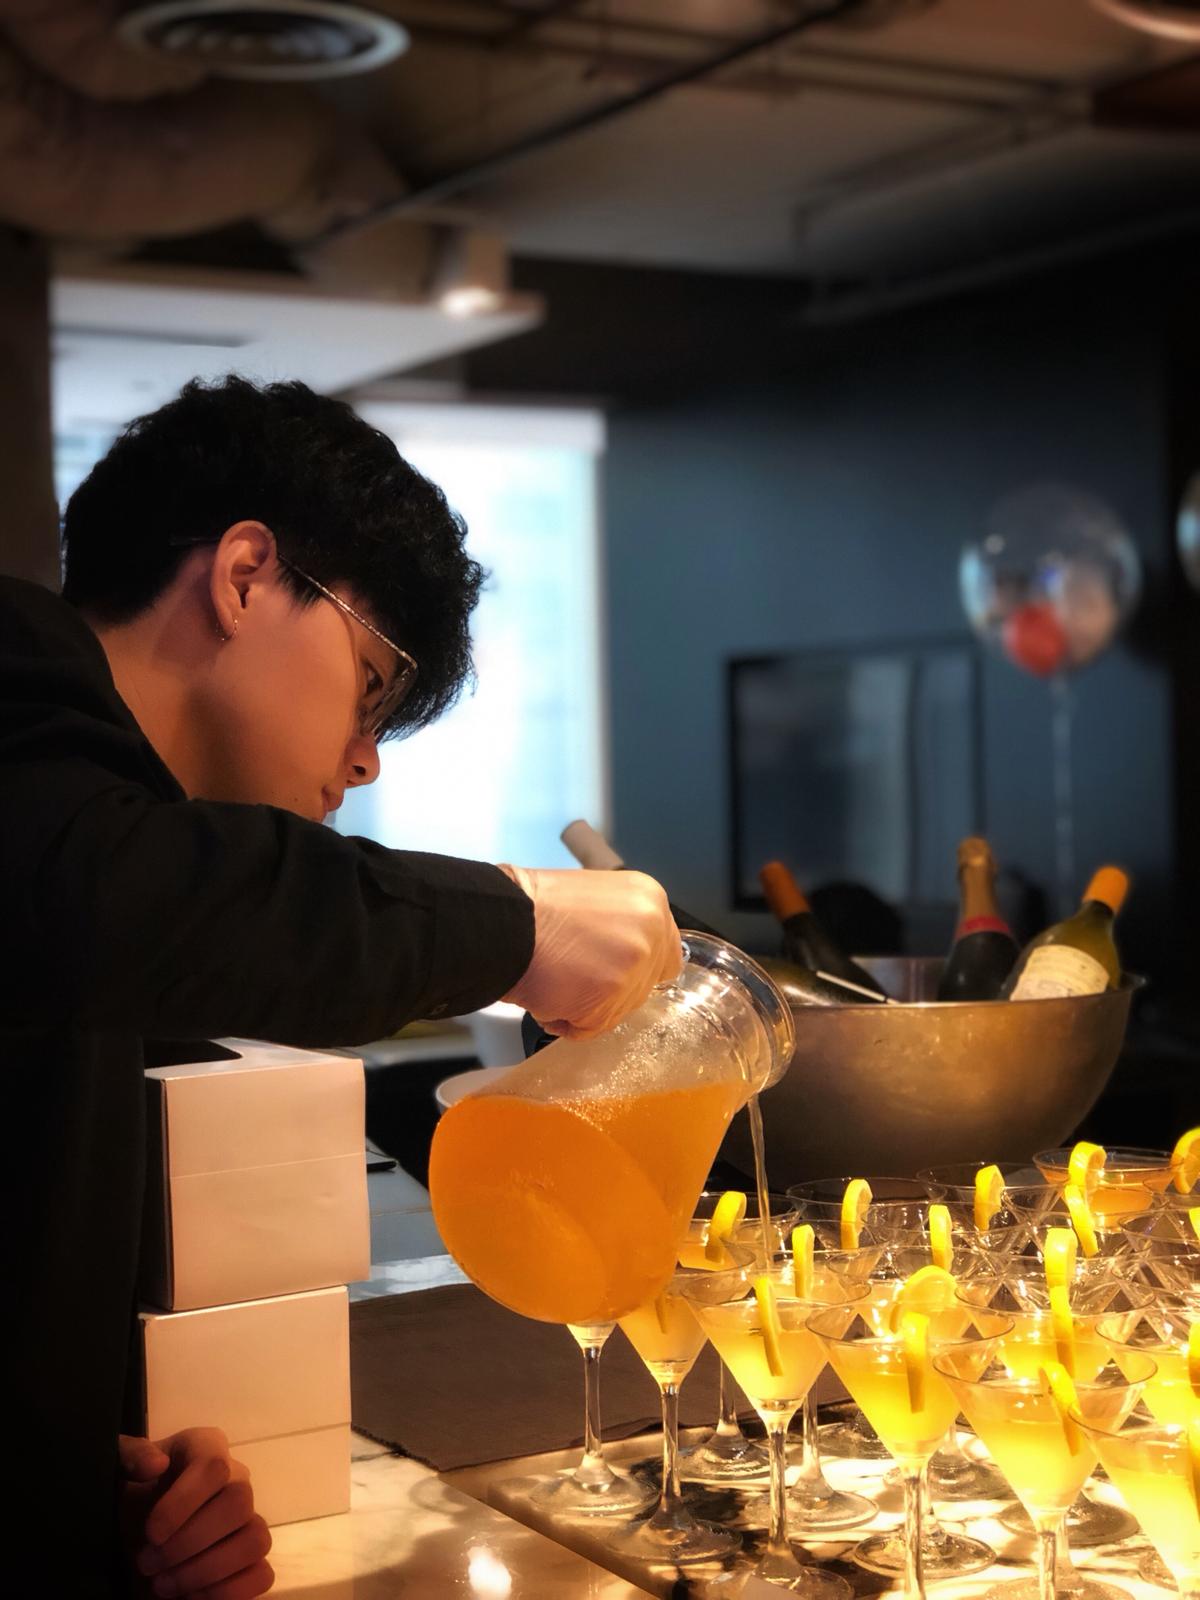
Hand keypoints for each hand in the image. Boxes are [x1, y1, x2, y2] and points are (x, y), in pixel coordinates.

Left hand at [119, 1430, 273, 1598]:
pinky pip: (262, 1575)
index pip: (214, 1465)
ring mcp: (249, 1519)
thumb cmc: (130, 1497)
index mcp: (206, 1449)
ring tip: (163, 1584)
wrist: (134, 1537)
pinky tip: (190, 1595)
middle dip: (189, 1543)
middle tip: (147, 1563)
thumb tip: (156, 1464)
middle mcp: (237, 1479)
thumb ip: (129, 1457)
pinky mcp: (252, 1560)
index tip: (151, 1532)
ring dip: (205, 1571)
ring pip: (255, 1541)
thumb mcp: (118, 1472)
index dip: (183, 1503)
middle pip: (239, 1503)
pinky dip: (226, 1591)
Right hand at [498, 866, 680, 1038]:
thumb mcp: (597, 900)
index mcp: (650, 901)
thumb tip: (629, 959)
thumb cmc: (535, 909)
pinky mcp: (610, 1001)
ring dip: (586, 1005)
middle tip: (574, 972)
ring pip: (619, 1010)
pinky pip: (593, 1027)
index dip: (636, 965)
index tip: (611, 967)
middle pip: (645, 985)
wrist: (502, 921)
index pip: (665, 951)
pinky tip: (549, 994)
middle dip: (610, 988)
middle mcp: (651, 932)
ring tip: (556, 980)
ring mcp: (634, 968)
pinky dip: (567, 1020)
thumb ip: (624, 927)